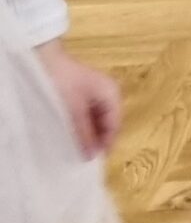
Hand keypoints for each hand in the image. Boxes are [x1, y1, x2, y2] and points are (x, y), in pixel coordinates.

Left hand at [36, 40, 120, 159]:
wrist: (44, 61)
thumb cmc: (63, 84)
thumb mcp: (73, 111)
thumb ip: (84, 134)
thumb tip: (91, 156)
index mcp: (112, 94)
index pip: (115, 125)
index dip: (106, 144)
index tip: (92, 161)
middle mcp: (108, 93)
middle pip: (107, 123)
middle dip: (96, 140)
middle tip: (82, 156)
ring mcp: (95, 93)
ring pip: (96, 120)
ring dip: (88, 133)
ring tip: (75, 147)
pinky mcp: (83, 94)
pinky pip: (87, 115)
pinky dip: (81, 126)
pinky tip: (70, 134)